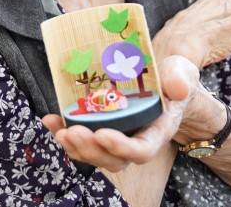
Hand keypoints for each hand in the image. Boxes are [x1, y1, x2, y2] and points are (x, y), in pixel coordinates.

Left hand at [42, 55, 199, 171]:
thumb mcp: (181, 72)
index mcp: (158, 131)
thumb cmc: (172, 77)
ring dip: (75, 146)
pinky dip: (63, 132)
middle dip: (91, 150)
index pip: (142, 150)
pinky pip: (81, 138)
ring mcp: (117, 136)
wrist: (162, 79)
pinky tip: (49, 120)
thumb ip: (180, 78)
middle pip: (113, 158)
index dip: (122, 148)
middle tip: (72, 132)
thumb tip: (176, 88)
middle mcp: (136, 140)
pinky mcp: (101, 128)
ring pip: (95, 153)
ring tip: (60, 130)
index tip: (103, 135)